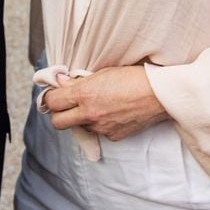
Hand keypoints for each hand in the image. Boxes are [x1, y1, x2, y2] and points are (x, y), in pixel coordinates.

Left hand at [44, 65, 167, 141]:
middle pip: (57, 123)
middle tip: (66, 105)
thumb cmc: (132, 77)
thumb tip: (61, 82)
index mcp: (84, 94)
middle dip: (58, 114)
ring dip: (81, 118)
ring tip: (97, 104)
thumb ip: (78, 80)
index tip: (55, 94)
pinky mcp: (112, 136)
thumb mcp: (102, 72)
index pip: (52, 102)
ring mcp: (101, 128)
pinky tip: (112, 111)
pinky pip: (98, 131)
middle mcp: (89, 114)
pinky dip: (100, 123)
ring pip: (79, 127)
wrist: (158, 95)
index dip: (51, 97)